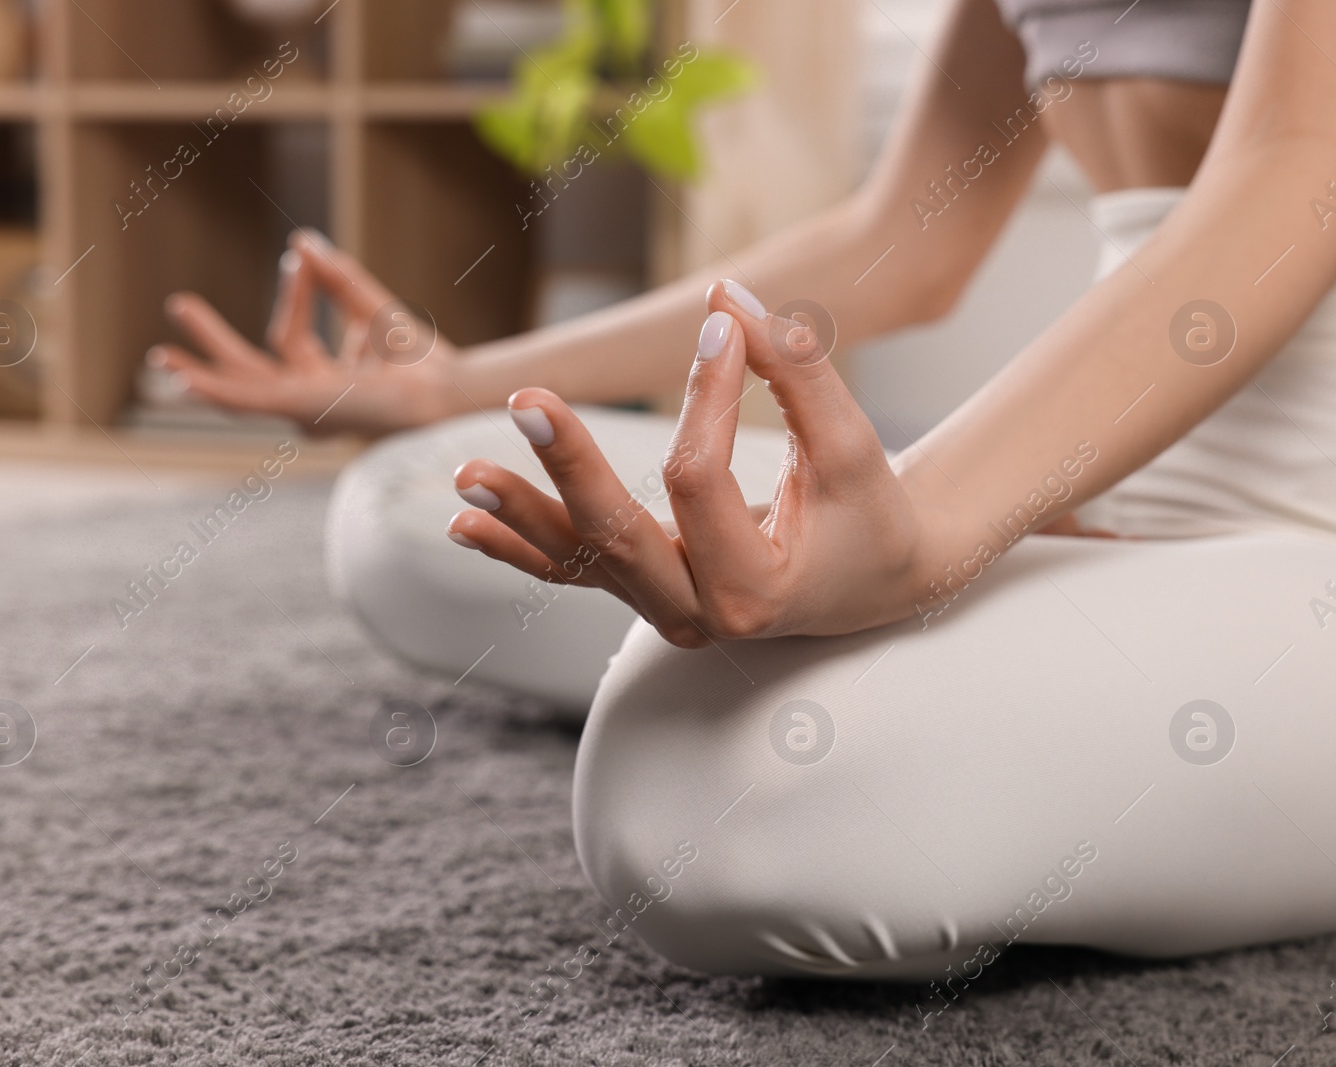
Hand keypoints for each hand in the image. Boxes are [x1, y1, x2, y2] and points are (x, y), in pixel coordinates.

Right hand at [150, 230, 462, 437]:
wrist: (440, 385)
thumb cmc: (419, 360)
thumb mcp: (370, 309)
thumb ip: (336, 279)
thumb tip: (302, 241)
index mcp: (323, 383)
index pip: (289, 335)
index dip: (294, 292)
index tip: (302, 257)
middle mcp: (308, 401)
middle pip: (247, 370)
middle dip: (212, 341)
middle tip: (178, 304)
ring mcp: (301, 410)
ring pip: (239, 388)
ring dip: (199, 371)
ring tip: (159, 357)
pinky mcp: (300, 410)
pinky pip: (248, 403)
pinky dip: (215, 392)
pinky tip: (184, 382)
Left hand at [446, 281, 938, 645]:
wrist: (870, 582)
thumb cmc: (865, 515)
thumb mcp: (849, 446)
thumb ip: (796, 372)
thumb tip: (726, 299)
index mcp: (755, 590)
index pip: (700, 477)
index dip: (707, 394)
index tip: (723, 325)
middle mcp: (698, 615)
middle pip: (616, 536)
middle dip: (568, 467)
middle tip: (527, 404)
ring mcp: (660, 610)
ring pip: (579, 561)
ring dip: (519, 515)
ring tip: (466, 475)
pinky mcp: (640, 592)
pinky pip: (571, 572)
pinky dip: (519, 547)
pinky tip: (464, 525)